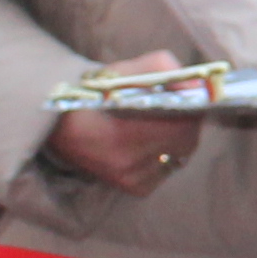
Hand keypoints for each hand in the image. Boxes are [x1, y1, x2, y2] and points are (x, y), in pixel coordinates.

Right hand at [49, 49, 201, 195]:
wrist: (60, 122)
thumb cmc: (99, 91)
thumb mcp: (128, 69)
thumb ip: (164, 69)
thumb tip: (196, 85)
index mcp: (126, 130)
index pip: (183, 124)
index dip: (192, 109)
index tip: (190, 99)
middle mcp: (130, 160)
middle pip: (185, 143)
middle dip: (186, 124)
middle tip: (178, 110)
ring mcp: (133, 178)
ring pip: (177, 158)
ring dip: (176, 142)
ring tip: (161, 125)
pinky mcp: (134, 188)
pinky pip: (165, 172)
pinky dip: (164, 157)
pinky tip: (149, 144)